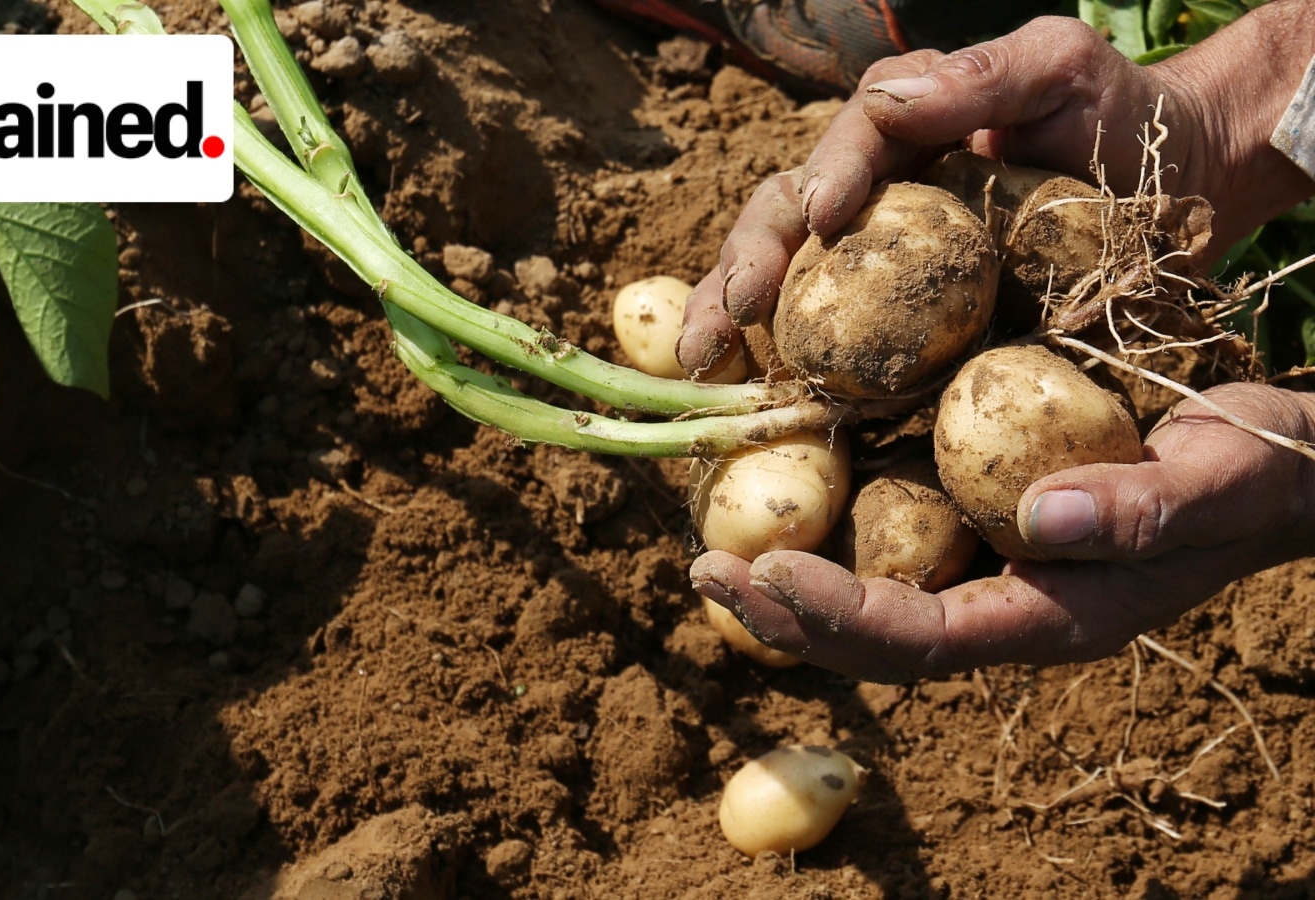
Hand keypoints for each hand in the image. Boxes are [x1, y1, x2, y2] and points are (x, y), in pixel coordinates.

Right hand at [678, 9, 1314, 379]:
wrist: (1177, 180)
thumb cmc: (1117, 116)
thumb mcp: (1062, 68)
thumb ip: (986, 74)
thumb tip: (886, 102)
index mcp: (902, 127)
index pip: (842, 146)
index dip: (822, 180)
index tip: (821, 217)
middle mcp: (872, 190)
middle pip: (783, 220)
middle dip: (741, 270)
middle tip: (718, 325)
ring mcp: (877, 255)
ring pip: (786, 280)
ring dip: (734, 321)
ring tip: (703, 367)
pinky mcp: (898, 314)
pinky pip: (827, 334)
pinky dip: (780, 363)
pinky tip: (752, 400)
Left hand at [690, 383, 1314, 681]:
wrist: (1276, 464)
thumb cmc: (1257, 473)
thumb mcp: (1219, 481)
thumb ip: (1142, 508)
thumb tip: (1036, 519)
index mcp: (1054, 616)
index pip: (928, 638)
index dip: (845, 614)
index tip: (771, 572)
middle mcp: (1005, 601)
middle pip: (875, 634)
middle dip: (786, 613)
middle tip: (704, 569)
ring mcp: (988, 567)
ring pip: (869, 593)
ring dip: (786, 580)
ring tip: (708, 549)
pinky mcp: (979, 522)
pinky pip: (890, 540)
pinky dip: (826, 525)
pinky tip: (776, 488)